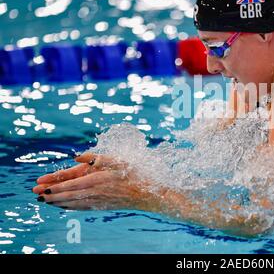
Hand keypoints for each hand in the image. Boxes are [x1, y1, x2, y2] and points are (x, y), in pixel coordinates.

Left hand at [32, 152, 151, 210]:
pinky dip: (69, 207)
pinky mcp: (102, 206)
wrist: (147, 194)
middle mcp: (96, 192)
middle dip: (51, 195)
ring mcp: (98, 201)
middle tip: (36, 194)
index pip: (72, 184)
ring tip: (44, 201)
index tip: (43, 186)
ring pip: (73, 203)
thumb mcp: (118, 160)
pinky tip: (63, 207)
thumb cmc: (134, 174)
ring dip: (57, 202)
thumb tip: (76, 156)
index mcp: (98, 179)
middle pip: (69, 195)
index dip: (57, 186)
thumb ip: (97, 157)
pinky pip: (81, 208)